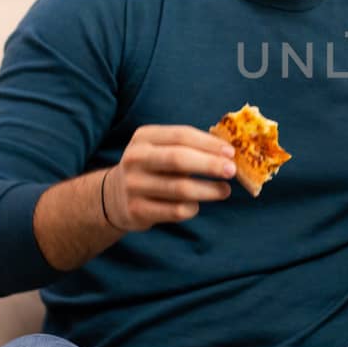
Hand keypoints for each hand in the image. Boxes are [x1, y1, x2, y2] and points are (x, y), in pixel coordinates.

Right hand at [103, 125, 234, 230]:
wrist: (115, 196)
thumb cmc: (153, 167)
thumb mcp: (162, 149)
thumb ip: (190, 147)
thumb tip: (229, 152)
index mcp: (144, 137)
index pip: (181, 135)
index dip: (209, 144)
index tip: (231, 152)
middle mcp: (135, 158)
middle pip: (179, 159)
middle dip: (210, 165)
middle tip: (232, 171)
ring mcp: (133, 185)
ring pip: (180, 189)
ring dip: (208, 190)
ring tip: (224, 191)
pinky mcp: (137, 210)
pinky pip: (175, 211)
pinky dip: (192, 208)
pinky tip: (196, 205)